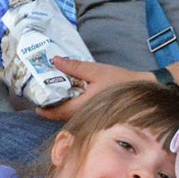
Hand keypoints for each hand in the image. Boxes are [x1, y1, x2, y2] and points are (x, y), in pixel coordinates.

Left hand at [35, 59, 153, 120]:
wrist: (142, 89)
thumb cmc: (120, 80)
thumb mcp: (96, 71)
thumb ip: (75, 67)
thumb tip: (55, 60)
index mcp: (83, 105)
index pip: (58, 112)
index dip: (45, 110)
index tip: (36, 106)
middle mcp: (86, 114)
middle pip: (62, 116)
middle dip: (51, 109)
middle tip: (41, 98)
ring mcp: (92, 115)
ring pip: (71, 116)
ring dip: (60, 109)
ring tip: (52, 97)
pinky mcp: (97, 113)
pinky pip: (79, 113)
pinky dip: (71, 107)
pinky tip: (70, 98)